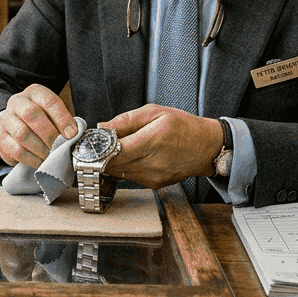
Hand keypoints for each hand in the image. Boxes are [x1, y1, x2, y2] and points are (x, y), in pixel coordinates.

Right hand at [0, 84, 75, 168]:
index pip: (48, 100)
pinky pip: (16, 150)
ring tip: (51, 155)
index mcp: (34, 93)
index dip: (62, 118)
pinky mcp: (1, 139)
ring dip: (40, 148)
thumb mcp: (52, 115)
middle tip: (60, 146)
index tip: (72, 134)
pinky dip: (32, 159)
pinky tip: (41, 162)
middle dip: (49, 133)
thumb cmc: (41, 121)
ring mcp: (6, 120)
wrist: (14, 128)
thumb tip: (76, 137)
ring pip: (21, 133)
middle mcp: (17, 102)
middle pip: (31, 114)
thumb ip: (63, 122)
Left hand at [101, 105, 221, 188]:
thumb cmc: (183, 127)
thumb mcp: (155, 112)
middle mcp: (152, 163)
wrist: (207, 147)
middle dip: (101, 155)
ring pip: (119, 172)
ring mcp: (153, 177)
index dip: (97, 149)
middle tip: (98, 144)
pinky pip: (130, 177)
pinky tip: (134, 156)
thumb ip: (126, 120)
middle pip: (113, 165)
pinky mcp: (154, 184)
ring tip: (118, 147)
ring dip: (113, 161)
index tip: (90, 142)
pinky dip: (126, 167)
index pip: (114, 152)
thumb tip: (102, 127)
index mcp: (151, 141)